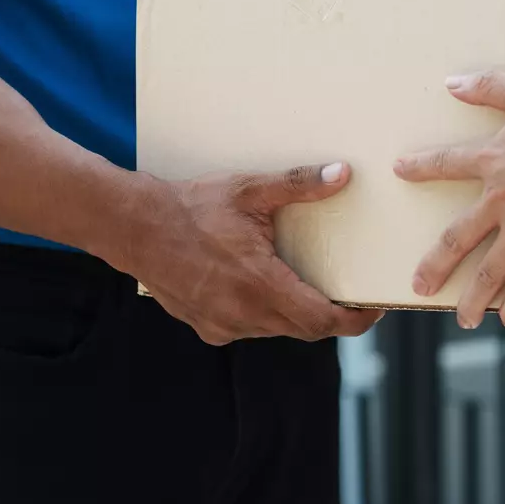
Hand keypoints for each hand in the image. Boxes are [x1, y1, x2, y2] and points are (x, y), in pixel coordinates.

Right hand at [125, 162, 384, 345]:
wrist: (133, 227)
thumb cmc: (191, 207)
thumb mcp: (249, 190)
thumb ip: (299, 185)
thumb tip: (342, 175)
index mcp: (261, 285)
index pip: (323, 320)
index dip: (354, 321)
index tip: (371, 309)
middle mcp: (245, 314)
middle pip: (305, 328)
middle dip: (327, 314)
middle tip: (345, 293)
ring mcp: (223, 324)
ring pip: (275, 328)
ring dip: (292, 312)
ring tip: (300, 282)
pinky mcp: (206, 326)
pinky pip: (247, 327)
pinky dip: (261, 312)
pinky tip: (256, 286)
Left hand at [394, 70, 504, 330]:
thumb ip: (490, 87)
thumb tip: (451, 82)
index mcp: (493, 162)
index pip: (447, 163)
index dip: (422, 166)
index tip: (399, 170)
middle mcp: (500, 202)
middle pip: (457, 237)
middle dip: (436, 263)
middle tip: (419, 285)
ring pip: (489, 271)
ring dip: (472, 297)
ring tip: (461, 320)